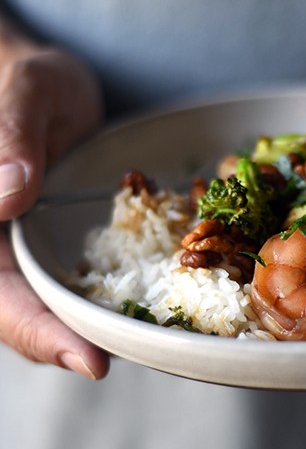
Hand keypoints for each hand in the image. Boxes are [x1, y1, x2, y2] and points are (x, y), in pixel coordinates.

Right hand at [0, 47, 109, 377]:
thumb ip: (10, 133)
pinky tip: (148, 311)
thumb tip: (8, 193)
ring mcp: (31, 252)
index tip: (87, 359)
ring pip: (52, 306)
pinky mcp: (63, 249)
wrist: (48, 90)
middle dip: (65, 344)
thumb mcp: (26, 92)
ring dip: (90, 332)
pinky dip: (109, 301)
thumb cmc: (28, 82)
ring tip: (142, 349)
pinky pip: (83, 282)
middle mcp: (1, 248)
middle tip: (114, 365)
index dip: (34, 330)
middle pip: (21, 313)